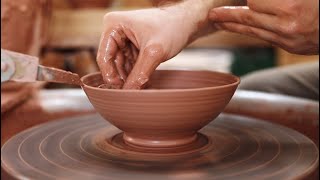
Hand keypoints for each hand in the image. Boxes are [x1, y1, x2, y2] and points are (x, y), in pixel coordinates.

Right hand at [97, 0, 245, 88]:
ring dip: (130, 77)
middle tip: (131, 92)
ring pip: (121, 65)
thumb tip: (129, 93)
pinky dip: (135, 73)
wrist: (188, 22)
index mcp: (113, 25)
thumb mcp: (154, 52)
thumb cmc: (172, 27)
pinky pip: (130, 63)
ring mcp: (124, 38)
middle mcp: (115, 30)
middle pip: (112, 62)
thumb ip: (140, 74)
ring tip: (139, 88)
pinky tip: (142, 82)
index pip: (104, 56)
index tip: (119, 90)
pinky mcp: (133, 45)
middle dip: (122, 77)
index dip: (110, 75)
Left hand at [209, 0, 318, 54]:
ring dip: (232, 26)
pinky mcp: (288, 46)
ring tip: (218, 21)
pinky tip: (237, 28)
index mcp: (291, 6)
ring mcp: (287, 37)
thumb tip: (251, 0)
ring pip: (252, 30)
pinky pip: (262, 36)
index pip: (254, 0)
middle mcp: (287, 24)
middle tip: (212, 14)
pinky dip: (247, 31)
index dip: (247, 0)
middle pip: (248, 16)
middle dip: (228, 14)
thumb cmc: (319, 6)